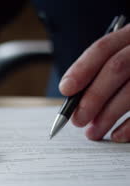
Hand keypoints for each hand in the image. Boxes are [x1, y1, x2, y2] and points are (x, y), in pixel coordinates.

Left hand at [59, 24, 129, 142]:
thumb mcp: (122, 61)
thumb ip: (101, 74)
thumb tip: (75, 102)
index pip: (104, 47)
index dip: (82, 69)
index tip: (66, 90)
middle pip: (117, 68)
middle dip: (92, 97)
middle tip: (77, 120)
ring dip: (107, 115)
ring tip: (93, 133)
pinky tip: (117, 135)